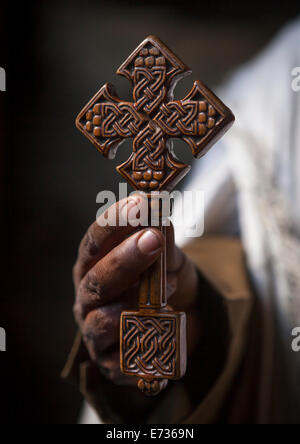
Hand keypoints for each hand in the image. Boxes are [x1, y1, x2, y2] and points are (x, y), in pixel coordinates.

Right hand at [73, 196, 200, 386]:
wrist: (178, 320)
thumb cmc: (164, 281)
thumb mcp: (169, 257)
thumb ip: (164, 241)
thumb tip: (160, 218)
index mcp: (95, 265)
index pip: (94, 241)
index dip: (114, 222)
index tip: (140, 203)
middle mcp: (89, 297)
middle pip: (97, 280)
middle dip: (125, 259)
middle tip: (153, 238)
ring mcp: (96, 332)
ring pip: (103, 321)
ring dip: (135, 304)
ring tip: (168, 288)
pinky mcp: (112, 363)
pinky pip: (123, 359)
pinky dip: (146, 344)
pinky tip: (168, 327)